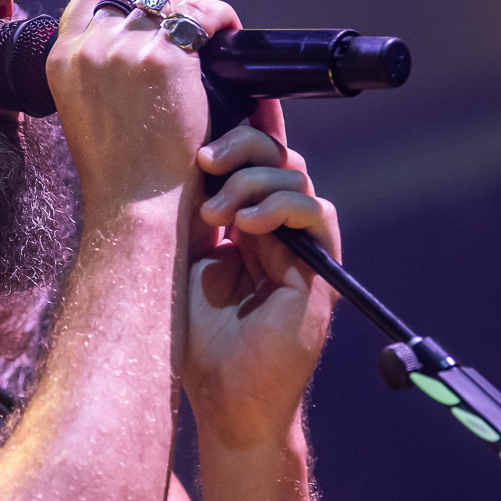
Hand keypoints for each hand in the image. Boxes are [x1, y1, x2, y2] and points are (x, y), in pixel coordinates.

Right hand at [45, 0, 241, 216]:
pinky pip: (202, 15)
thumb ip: (95, 72)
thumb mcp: (85, 112)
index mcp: (61, 59)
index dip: (125, 3)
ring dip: (191, 11)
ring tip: (209, 32)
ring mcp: (125, 48)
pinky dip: (220, 19)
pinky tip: (228, 34)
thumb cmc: (119, 172)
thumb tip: (125, 47)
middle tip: (186, 30)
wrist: (137, 204)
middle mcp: (88, 47)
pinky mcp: (165, 57)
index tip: (149, 21)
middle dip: (161, 5)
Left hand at [185, 115, 341, 448]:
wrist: (224, 400)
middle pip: (278, 155)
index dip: (248, 125)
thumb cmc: (199, 341)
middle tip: (205, 161)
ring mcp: (302, 249)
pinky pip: (318, 214)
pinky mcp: (319, 272)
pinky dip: (283, 207)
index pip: (258, 159)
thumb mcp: (184, 260)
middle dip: (242, 144)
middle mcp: (280, 231)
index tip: (218, 101)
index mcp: (249, 223)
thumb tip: (180, 157)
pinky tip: (247, 225)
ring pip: (297, 177)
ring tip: (218, 212)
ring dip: (255, 180)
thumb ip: (191, 211)